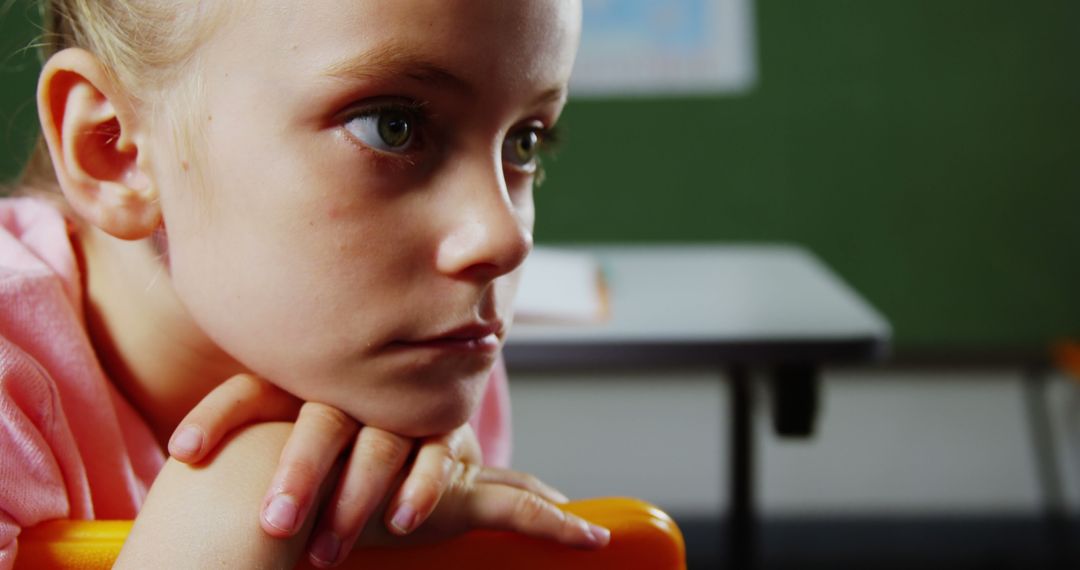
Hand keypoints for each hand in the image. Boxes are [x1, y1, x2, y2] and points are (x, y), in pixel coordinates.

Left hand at [169, 374, 518, 566]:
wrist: (410, 410)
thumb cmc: (326, 437)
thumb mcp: (285, 428)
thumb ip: (248, 443)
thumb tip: (176, 485)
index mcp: (300, 383)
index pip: (253, 391)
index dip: (217, 416)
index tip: (182, 453)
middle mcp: (349, 390)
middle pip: (321, 421)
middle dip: (300, 473)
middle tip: (274, 524)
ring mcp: (398, 407)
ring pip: (380, 444)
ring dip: (355, 499)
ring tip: (325, 556)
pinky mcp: (441, 427)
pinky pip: (435, 455)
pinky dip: (419, 488)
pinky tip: (399, 523)